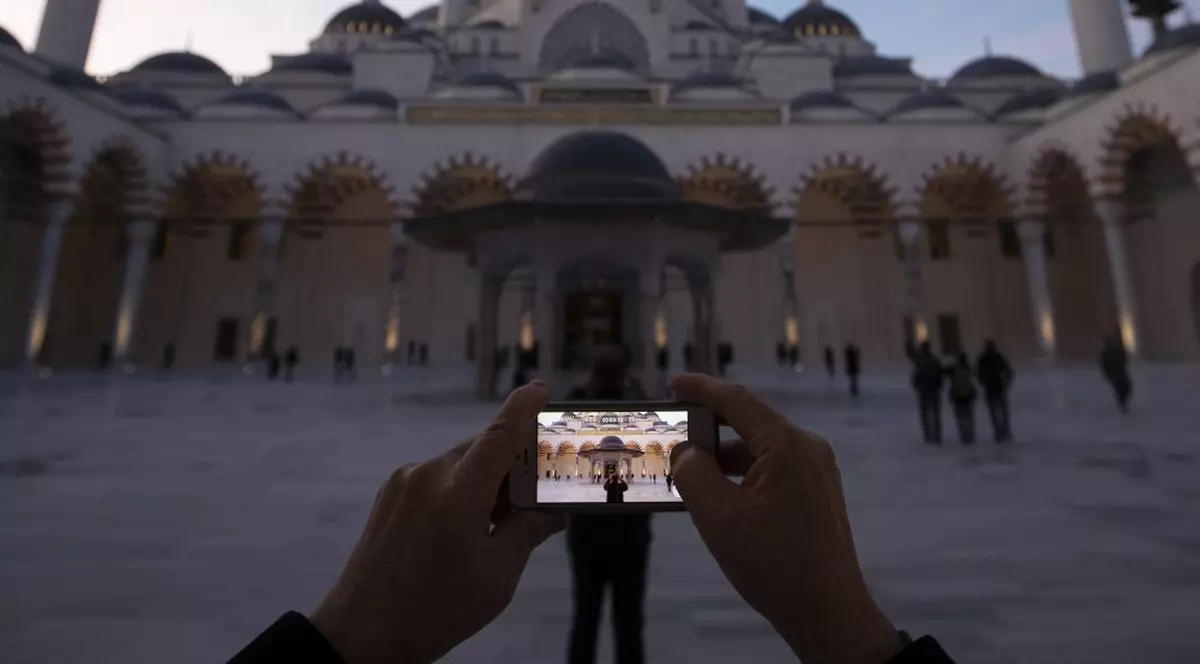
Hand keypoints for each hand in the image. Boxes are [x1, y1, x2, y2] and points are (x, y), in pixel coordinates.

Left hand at [310, 382, 564, 663]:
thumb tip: (554, 514)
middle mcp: (427, 476)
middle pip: (482, 449)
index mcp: (457, 493)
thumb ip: (528, 532)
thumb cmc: (436, 610)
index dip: (523, 408)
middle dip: (514, 462)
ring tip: (502, 521)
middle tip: (539, 491)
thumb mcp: (497, 575)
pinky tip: (468, 527)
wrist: (361, 636)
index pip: (499, 434)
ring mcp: (402, 484)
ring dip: (487, 480)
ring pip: (460, 465)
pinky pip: (436, 478)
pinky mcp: (389, 497)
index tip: (541, 388)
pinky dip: (461, 490)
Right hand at [669, 374, 900, 663]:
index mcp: (787, 446)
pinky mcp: (818, 492)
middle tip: (672, 433)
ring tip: (689, 471)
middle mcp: (808, 449)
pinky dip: (743, 473)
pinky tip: (719, 494)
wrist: (828, 612)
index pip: (737, 402)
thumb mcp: (718, 517)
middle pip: (750, 422)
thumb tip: (686, 451)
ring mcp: (817, 470)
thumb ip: (693, 474)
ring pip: (761, 448)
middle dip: (709, 426)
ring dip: (724, 456)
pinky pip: (774, 468)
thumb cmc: (773, 564)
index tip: (673, 383)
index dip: (702, 389)